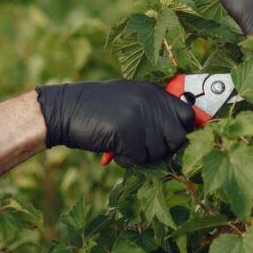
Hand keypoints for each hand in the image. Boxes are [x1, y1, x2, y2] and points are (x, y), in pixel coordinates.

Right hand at [37, 80, 195, 165]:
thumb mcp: (129, 100)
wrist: (64, 110)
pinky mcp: (127, 132)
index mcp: (154, 92)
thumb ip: (154, 111)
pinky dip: (126, 160)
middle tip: (142, 148)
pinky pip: (139, 159)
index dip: (182, 132)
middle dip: (163, 150)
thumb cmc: (96, 109)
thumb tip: (182, 133)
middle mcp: (151, 101)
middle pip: (178, 139)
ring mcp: (139, 116)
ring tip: (122, 144)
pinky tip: (114, 149)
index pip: (188, 116)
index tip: (171, 141)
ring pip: (158, 153)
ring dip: (141, 156)